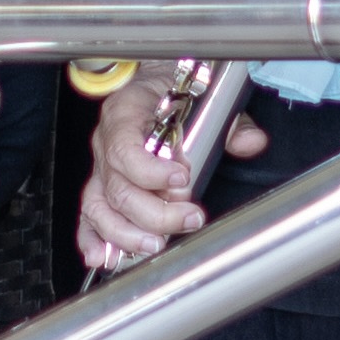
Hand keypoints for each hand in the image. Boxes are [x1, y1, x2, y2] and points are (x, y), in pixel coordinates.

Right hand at [77, 69, 265, 272]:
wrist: (154, 82)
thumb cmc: (172, 89)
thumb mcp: (206, 96)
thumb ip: (230, 123)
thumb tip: (250, 142)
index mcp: (125, 113)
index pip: (125, 149)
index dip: (150, 171)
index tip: (182, 178)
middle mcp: (106, 143)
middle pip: (118, 188)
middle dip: (154, 212)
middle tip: (190, 217)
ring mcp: (101, 168)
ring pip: (100, 207)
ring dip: (126, 233)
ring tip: (155, 244)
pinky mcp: (101, 187)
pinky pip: (89, 215)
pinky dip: (92, 239)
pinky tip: (103, 257)